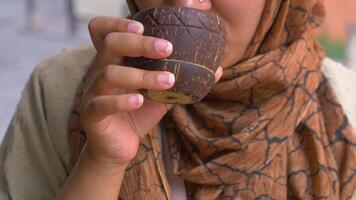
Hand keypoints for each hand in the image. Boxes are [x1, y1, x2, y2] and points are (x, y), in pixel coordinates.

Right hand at [81, 16, 222, 166]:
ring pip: (110, 74)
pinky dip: (122, 101)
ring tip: (168, 80)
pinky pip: (102, 104)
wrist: (118, 146)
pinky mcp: (91, 115)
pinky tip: (140, 101)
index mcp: (115, 62)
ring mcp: (92, 92)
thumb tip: (216, 70)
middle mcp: (100, 71)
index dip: (119, 23)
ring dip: (141, 75)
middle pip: (111, 44)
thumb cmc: (138, 115)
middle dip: (139, 43)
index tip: (144, 26)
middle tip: (168, 48)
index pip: (106, 32)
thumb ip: (180, 80)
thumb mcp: (160, 95)